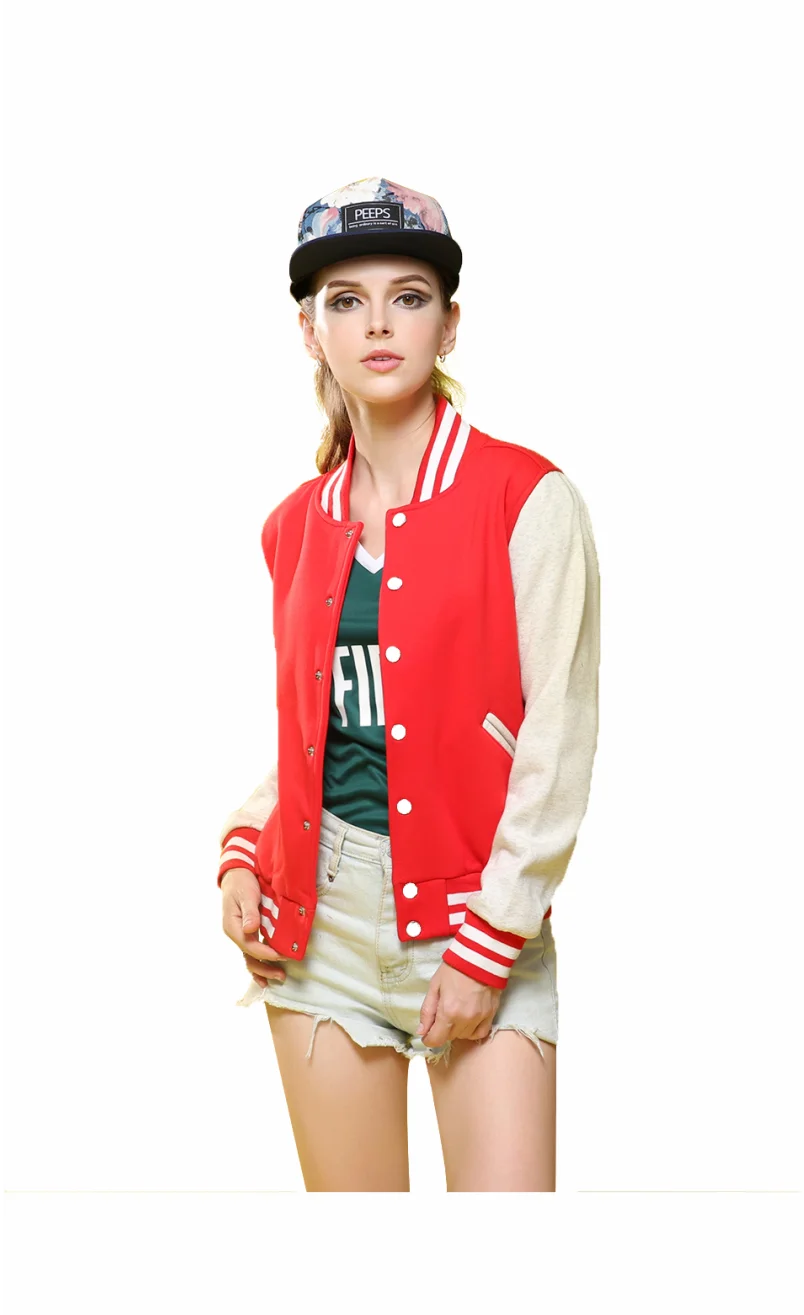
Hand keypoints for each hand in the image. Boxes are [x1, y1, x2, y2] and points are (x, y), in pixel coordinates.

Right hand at [221, 867, 288, 986]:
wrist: (237, 875)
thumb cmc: (242, 883)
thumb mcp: (246, 894)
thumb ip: (249, 912)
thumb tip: (250, 929)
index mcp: (232, 926)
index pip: (249, 945)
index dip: (265, 953)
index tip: (281, 956)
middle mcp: (236, 934)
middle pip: (249, 957)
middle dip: (265, 968)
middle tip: (282, 976)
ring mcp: (241, 935)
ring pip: (251, 958)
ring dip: (264, 969)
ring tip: (279, 977)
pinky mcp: (248, 933)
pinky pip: (254, 952)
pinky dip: (261, 962)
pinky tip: (269, 973)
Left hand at [417, 962, 502, 1048]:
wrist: (481, 956)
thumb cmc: (454, 968)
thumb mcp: (435, 986)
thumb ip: (427, 1011)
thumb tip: (421, 1031)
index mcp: (448, 1012)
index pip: (436, 1039)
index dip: (429, 1038)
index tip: (427, 1033)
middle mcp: (465, 1019)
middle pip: (449, 1037)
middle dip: (442, 1030)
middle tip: (442, 1014)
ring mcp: (480, 1018)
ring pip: (464, 1036)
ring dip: (457, 1030)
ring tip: (455, 1013)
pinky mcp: (491, 1014)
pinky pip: (480, 1033)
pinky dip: (472, 1031)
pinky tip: (468, 1020)